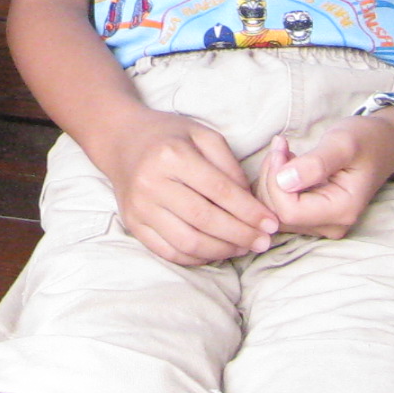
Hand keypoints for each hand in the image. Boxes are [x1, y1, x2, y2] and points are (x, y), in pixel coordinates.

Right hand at [94, 109, 279, 265]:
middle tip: (263, 242)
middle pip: (204, 220)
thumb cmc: (168, 136)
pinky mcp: (133, 224)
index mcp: (172, 155)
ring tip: (243, 248)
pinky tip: (216, 252)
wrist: (121, 140)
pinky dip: (197, 258)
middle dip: (240, 235)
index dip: (249, 211)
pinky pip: (169, 252)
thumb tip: (250, 202)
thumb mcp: (202, 134)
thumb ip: (228, 165)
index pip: (219, 191)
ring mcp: (140, 207)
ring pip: (187, 242)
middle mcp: (152, 183)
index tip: (272, 224)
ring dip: (221, 250)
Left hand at [256, 111, 393, 238]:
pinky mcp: (314, 216)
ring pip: (276, 212)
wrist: (382, 144)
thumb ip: (316, 164)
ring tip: (283, 150)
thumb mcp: (342, 144)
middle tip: (280, 146)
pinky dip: (276, 184)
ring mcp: (323, 224)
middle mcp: (332, 226)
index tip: (281, 149)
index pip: (289, 210)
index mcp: (342, 211)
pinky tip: (286, 162)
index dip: (275, 180)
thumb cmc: (365, 141)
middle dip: (271, 178)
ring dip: (272, 179)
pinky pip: (282, 208)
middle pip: (279, 214)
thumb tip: (284, 181)